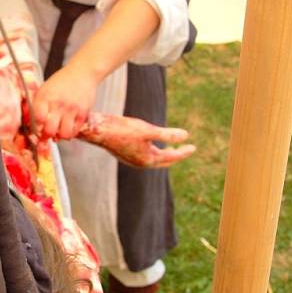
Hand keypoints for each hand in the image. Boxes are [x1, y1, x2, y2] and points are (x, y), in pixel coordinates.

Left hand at [33, 64, 96, 139]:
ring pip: (64, 134)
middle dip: (47, 135)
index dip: (35, 127)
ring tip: (58, 130)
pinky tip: (67, 126)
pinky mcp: (83, 113)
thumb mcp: (44, 89)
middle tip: (47, 133)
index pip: (37, 119)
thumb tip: (30, 122)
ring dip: (60, 136)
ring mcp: (71, 109)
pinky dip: (70, 132)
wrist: (82, 72)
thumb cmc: (62, 80)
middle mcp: (58, 104)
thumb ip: (37, 104)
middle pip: (50, 130)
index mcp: (45, 97)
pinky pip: (75, 131)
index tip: (36, 128)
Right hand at [77, 113, 195, 167]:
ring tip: (170, 147)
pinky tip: (150, 144)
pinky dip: (151, 150)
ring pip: (152, 158)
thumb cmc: (122, 129)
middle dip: (174, 155)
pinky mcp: (124, 153)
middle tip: (185, 149)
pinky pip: (143, 154)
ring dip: (163, 153)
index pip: (171, 157)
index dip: (183, 151)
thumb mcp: (147, 130)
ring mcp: (131, 159)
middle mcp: (139, 162)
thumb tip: (185, 136)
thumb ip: (167, 134)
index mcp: (147, 159)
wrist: (97, 130)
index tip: (194, 147)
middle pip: (162, 160)